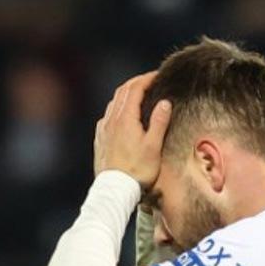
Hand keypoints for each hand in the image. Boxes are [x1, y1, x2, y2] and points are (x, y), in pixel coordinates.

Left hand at [93, 71, 171, 187]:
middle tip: (149, 81)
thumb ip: (159, 122)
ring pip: (113, 103)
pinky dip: (116, 108)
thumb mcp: (153, 147)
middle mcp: (111, 120)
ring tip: (138, 95)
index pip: (135, 89)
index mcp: (125, 119)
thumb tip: (164, 102)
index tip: (157, 75)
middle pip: (122, 92)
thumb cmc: (137, 171)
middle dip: (136, 83)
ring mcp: (103, 130)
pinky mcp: (100, 140)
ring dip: (125, 94)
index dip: (146, 79)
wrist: (115, 190)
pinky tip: (121, 116)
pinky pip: (107, 116)